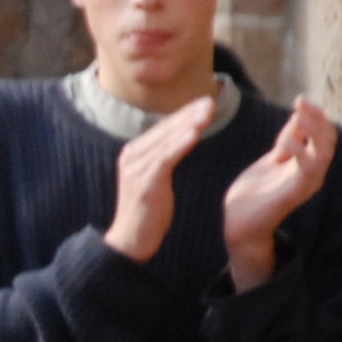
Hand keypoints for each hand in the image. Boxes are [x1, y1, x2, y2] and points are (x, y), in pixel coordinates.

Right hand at [100, 94, 216, 263]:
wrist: (130, 241)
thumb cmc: (147, 213)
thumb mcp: (155, 180)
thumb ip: (164, 159)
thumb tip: (181, 142)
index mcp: (133, 154)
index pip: (163, 128)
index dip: (184, 114)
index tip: (205, 102)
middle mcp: (131, 156)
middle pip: (165, 130)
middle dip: (189, 114)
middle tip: (211, 100)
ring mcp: (136, 169)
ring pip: (167, 140)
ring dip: (188, 124)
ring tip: (207, 112)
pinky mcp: (144, 182)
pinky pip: (165, 159)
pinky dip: (180, 144)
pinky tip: (194, 134)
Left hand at [222, 96, 336, 290]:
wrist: (238, 224)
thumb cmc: (254, 193)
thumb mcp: (272, 159)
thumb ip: (287, 140)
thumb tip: (299, 115)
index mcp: (307, 164)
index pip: (322, 134)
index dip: (315, 115)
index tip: (300, 99)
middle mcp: (313, 174)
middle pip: (328, 141)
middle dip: (317, 118)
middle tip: (302, 101)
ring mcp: (305, 184)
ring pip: (324, 153)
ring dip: (314, 131)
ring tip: (300, 114)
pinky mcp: (293, 194)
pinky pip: (306, 170)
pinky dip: (299, 153)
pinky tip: (286, 143)